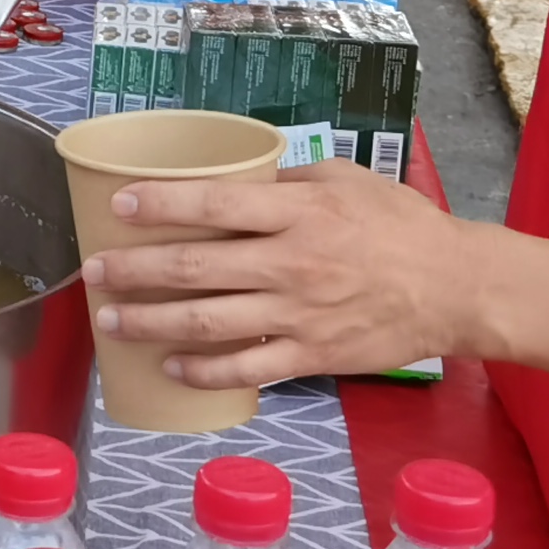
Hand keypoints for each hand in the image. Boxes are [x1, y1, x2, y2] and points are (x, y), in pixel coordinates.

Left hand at [82, 164, 477, 386]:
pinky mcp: (311, 356)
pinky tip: (170, 365)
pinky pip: (245, 369)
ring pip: (207, 322)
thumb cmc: (401, 226)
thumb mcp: (345, 179)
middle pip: (195, 266)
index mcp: (298, 211)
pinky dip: (202, 370)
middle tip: (92, 272)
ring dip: (150, 322)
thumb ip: (287, 180)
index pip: (213, 203)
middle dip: (134, 269)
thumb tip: (234, 178)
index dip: (159, 205)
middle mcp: (291, 263)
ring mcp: (298, 315)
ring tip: (111, 320)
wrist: (456, 288)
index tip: (118, 206)